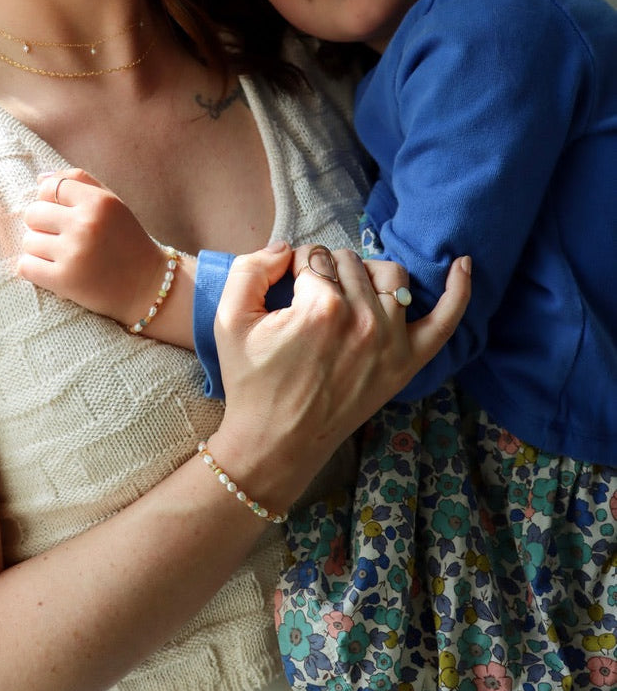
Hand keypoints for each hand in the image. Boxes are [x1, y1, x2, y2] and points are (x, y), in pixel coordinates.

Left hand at [18, 168, 166, 323]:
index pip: (49, 187)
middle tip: (63, 240)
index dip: (50, 201)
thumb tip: (39, 180)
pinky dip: (35, 270)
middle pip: (33, 214)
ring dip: (40, 251)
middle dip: (43, 227)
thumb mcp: (114, 206)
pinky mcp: (65, 281)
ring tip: (63, 258)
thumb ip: (81, 184)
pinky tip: (53, 273)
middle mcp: (86, 224)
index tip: (64, 217)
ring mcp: (74, 253)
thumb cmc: (128, 244)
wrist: (149, 289)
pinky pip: (25, 267)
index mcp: (99, 202)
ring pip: (28, 241)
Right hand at [211, 242, 470, 500]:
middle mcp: (363, 319)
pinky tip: (462, 264)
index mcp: (321, 307)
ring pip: (390, 275)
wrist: (276, 443)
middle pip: (350, 262)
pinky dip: (458, 290)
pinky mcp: (407, 362)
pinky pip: (446, 319)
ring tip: (345, 296)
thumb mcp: (229, 320)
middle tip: (306, 305)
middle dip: (326, 273)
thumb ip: (251, 268)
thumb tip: (285, 247)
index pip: (313, 256)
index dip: (293, 270)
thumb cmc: (251, 383)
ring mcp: (391, 341)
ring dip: (366, 276)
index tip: (284, 296)